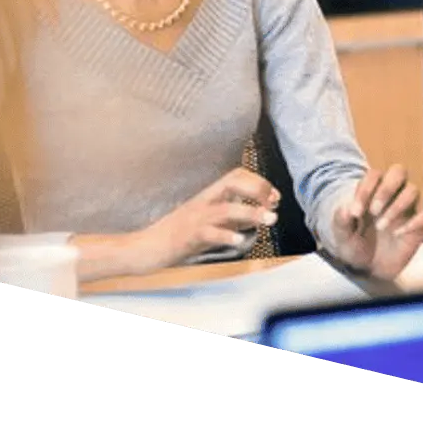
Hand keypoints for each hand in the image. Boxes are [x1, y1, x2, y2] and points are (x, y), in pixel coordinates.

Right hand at [138, 168, 279, 271]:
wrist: (147, 247)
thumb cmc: (178, 234)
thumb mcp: (210, 222)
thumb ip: (234, 219)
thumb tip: (258, 217)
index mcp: (209, 196)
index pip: (236, 176)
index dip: (259, 183)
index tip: (275, 197)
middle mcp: (204, 202)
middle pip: (233, 182)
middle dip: (257, 189)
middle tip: (273, 203)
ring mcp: (196, 218)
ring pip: (226, 209)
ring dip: (251, 213)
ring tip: (269, 220)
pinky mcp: (189, 236)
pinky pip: (209, 233)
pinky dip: (225, 236)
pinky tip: (239, 241)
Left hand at [330, 165, 422, 280]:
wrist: (367, 271)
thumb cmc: (355, 246)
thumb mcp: (342, 235)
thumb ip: (341, 220)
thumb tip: (347, 208)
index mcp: (372, 191)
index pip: (374, 174)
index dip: (365, 189)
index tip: (355, 212)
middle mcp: (393, 195)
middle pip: (398, 171)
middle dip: (386, 189)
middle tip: (373, 211)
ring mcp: (408, 209)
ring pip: (412, 190)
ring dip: (396, 206)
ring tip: (381, 226)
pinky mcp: (420, 226)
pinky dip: (415, 222)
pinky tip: (398, 234)